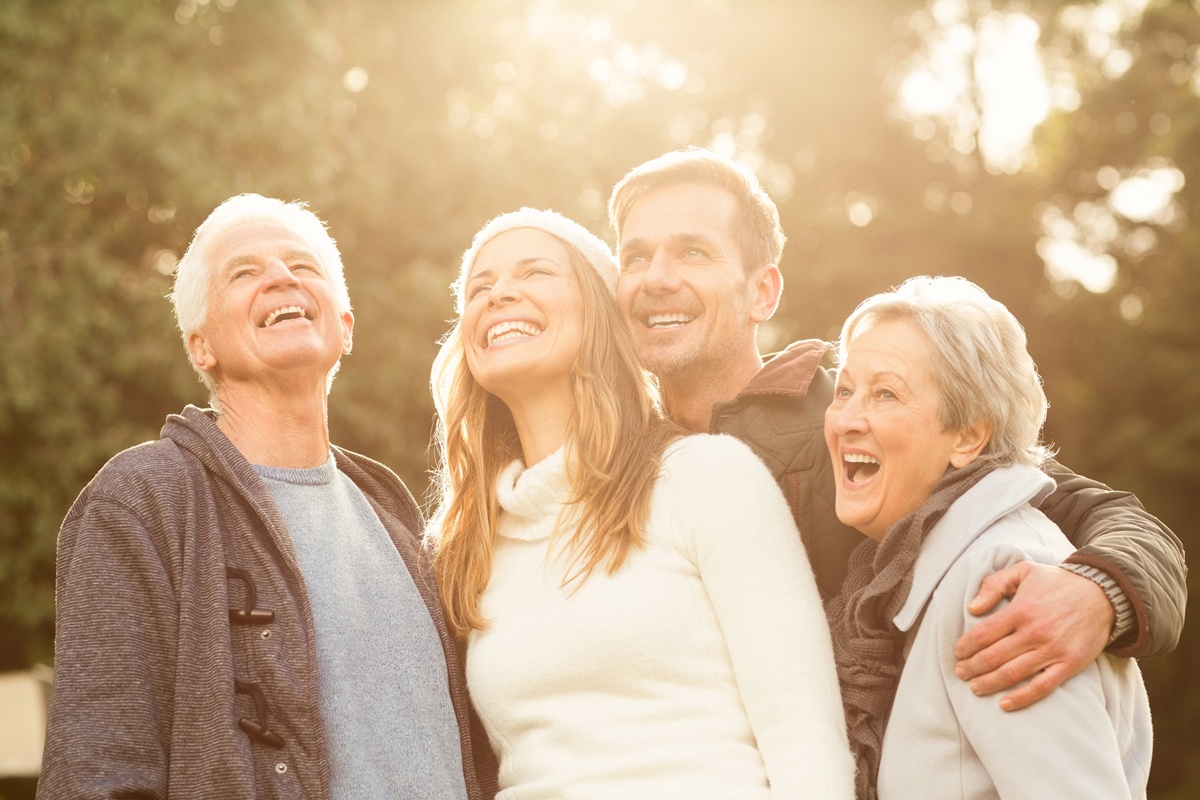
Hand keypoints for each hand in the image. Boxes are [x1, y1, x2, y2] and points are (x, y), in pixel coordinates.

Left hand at [952, 562, 1112, 710]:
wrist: (1102, 594)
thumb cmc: (1056, 582)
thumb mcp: (1023, 571)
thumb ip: (994, 585)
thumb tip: (972, 608)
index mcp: (1020, 610)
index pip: (983, 634)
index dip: (966, 646)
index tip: (957, 653)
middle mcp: (1034, 632)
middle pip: (993, 656)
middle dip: (972, 667)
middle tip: (960, 672)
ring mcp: (1052, 650)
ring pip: (1013, 674)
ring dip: (989, 683)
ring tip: (974, 688)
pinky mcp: (1069, 664)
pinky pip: (1042, 687)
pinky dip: (1022, 698)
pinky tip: (1004, 704)